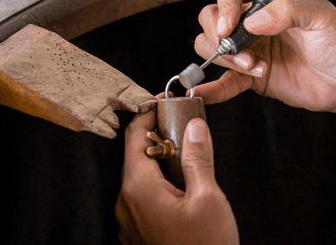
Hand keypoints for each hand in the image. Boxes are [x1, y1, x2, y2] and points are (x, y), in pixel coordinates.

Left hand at [115, 108, 238, 244]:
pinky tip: (181, 186)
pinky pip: (143, 198)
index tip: (165, 104)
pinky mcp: (139, 232)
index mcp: (140, 189)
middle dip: (159, 137)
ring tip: (188, 157)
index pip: (134, 136)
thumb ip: (198, 158)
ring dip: (161, 162)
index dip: (148, 114)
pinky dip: (159, 184)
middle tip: (183, 127)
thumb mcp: (208, 198)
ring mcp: (131, 221)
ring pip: (141, 177)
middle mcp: (128, 204)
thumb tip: (194, 128)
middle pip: (136, 155)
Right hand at [194, 0, 335, 113]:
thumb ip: (289, 10)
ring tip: (255, 68)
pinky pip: (224, 80)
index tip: (230, 25)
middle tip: (242, 51)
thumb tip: (253, 20)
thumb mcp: (322, 18)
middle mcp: (253, 21)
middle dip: (220, 36)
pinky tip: (205, 93)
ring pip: (211, 46)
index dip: (224, 4)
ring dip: (226, 59)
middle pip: (210, 16)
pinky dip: (213, 87)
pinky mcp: (250, 75)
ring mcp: (249, 48)